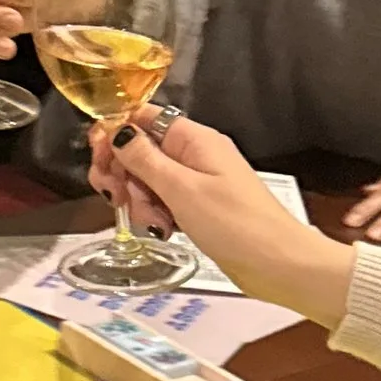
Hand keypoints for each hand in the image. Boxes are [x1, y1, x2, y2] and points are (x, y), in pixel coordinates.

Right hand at [102, 112, 353, 325]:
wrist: (279, 264)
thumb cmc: (238, 225)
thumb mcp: (181, 189)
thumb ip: (144, 158)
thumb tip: (116, 130)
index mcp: (193, 138)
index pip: (141, 117)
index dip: (115, 135)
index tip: (101, 163)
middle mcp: (194, 154)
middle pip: (139, 149)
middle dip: (123, 174)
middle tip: (118, 198)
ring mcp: (197, 180)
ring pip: (147, 179)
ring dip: (140, 200)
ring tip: (154, 223)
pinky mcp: (198, 205)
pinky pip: (163, 201)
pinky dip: (156, 214)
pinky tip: (164, 231)